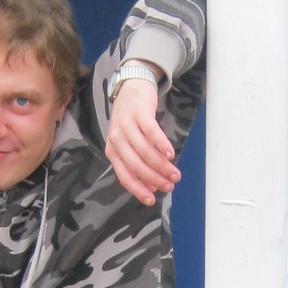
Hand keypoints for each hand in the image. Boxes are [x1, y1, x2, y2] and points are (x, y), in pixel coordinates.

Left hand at [105, 74, 180, 205]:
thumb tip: (152, 185)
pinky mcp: (139, 114)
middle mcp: (116, 139)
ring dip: (162, 165)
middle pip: (136, 165)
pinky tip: (171, 154)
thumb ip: (138, 162)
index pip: (124, 175)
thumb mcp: (128, 142)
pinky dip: (162, 145)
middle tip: (170, 186)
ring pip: (145, 151)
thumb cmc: (131, 120)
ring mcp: (127, 126)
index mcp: (112, 150)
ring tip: (175, 174)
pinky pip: (151, 133)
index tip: (152, 200)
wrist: (131, 88)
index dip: (138, 189)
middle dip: (155, 179)